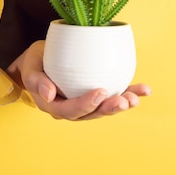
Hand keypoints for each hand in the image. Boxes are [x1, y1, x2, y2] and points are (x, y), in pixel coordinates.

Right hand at [6, 40, 150, 120]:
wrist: (39, 61)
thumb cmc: (34, 63)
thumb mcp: (30, 68)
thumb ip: (36, 81)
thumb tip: (48, 94)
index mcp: (55, 106)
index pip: (72, 110)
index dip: (87, 104)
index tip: (101, 92)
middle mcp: (73, 108)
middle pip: (93, 113)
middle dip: (110, 108)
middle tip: (125, 101)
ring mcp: (86, 101)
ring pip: (105, 107)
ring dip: (123, 103)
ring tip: (137, 98)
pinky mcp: (97, 93)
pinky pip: (114, 95)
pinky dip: (129, 92)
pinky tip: (145, 91)